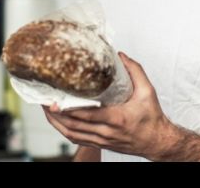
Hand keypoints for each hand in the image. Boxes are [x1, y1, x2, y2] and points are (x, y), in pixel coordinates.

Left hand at [42, 52, 176, 159]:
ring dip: (56, 124)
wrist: (157, 142)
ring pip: (72, 134)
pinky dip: (64, 131)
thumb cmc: (152, 118)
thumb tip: (121, 55)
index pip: (87, 115)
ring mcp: (102, 140)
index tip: (53, 102)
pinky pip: (77, 139)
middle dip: (55, 115)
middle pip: (73, 126)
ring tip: (45, 110)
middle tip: (42, 101)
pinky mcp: (101, 144)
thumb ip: (135, 71)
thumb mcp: (148, 92)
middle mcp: (107, 132)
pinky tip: (57, 122)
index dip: (67, 110)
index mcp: (117, 118)